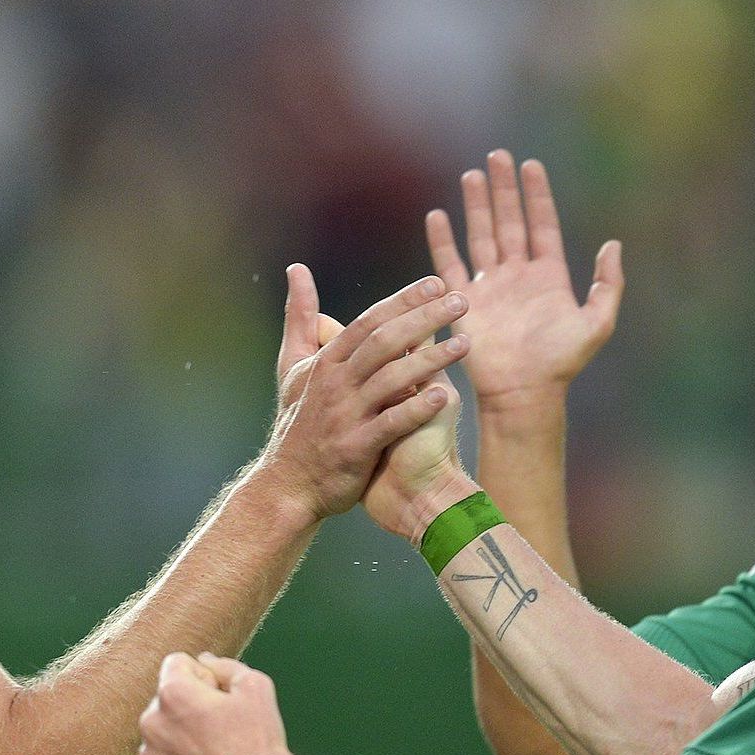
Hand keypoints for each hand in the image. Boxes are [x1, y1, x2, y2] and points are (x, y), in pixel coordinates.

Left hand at [138, 653, 301, 754]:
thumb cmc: (260, 739)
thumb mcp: (254, 686)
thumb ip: (223, 665)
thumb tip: (203, 660)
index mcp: (173, 693)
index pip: (176, 664)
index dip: (203, 675)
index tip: (220, 695)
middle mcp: (151, 722)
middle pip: (167, 698)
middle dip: (189, 705)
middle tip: (221, 727)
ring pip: (162, 731)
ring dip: (181, 735)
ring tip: (214, 752)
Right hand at [258, 268, 468, 522]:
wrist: (288, 483)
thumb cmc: (298, 421)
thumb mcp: (292, 365)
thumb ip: (300, 318)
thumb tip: (297, 270)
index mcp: (327, 361)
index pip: (370, 321)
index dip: (403, 300)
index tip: (437, 283)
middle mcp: (336, 383)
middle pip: (384, 342)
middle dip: (424, 318)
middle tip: (462, 301)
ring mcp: (345, 415)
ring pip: (391, 379)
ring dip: (431, 359)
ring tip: (466, 343)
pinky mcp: (355, 447)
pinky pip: (390, 424)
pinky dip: (416, 409)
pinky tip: (445, 396)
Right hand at [427, 151, 621, 411]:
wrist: (522, 391)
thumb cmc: (561, 363)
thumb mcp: (597, 323)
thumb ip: (608, 284)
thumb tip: (613, 244)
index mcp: (548, 276)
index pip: (541, 225)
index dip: (536, 195)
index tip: (530, 164)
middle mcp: (517, 276)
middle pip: (509, 221)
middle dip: (504, 189)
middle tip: (497, 156)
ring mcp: (489, 287)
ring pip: (481, 235)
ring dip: (476, 206)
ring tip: (472, 175)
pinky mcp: (464, 302)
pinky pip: (450, 265)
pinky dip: (442, 241)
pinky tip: (438, 215)